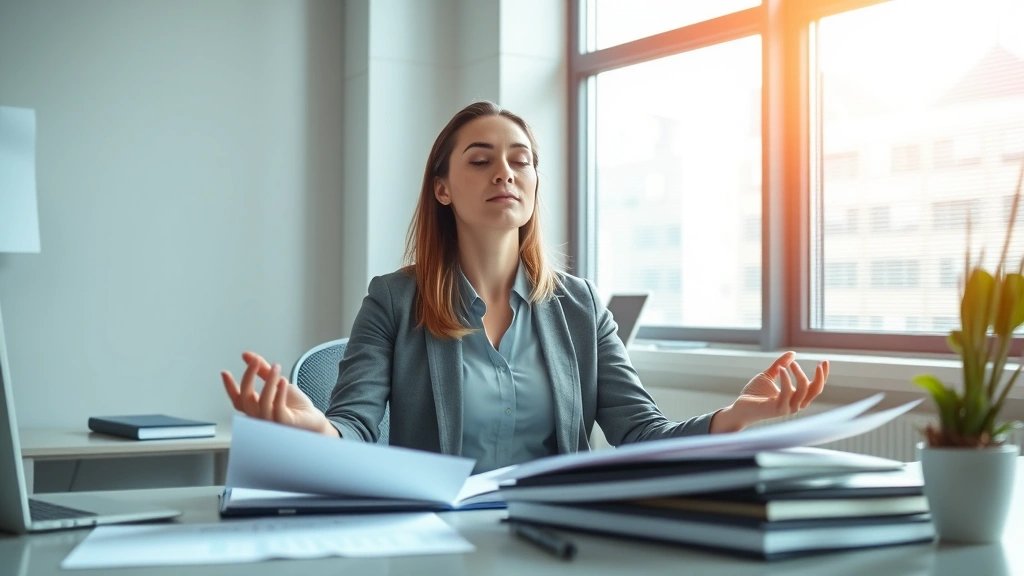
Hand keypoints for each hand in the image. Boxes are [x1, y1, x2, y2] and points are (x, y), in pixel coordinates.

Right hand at [221, 352, 337, 435]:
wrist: (313, 420)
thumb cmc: (295, 406)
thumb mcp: (278, 383)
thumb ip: (263, 370)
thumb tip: (247, 355)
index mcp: (255, 409)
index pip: (237, 399)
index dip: (229, 387)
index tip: (225, 372)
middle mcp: (259, 417)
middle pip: (246, 399)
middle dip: (248, 378)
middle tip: (254, 361)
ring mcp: (270, 422)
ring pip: (262, 402)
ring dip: (268, 382)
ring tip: (275, 367)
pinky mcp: (284, 423)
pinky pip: (277, 408)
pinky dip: (279, 393)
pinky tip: (282, 380)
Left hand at [711, 352, 828, 432]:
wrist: (740, 407)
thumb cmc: (754, 394)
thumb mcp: (768, 375)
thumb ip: (780, 364)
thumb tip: (793, 353)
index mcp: (796, 397)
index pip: (815, 387)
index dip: (822, 375)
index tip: (825, 361)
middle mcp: (795, 404)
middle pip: (815, 391)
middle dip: (820, 377)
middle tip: (819, 362)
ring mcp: (788, 408)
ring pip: (803, 391)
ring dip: (799, 375)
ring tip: (791, 363)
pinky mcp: (778, 410)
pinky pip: (787, 393)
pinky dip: (786, 380)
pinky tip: (781, 369)